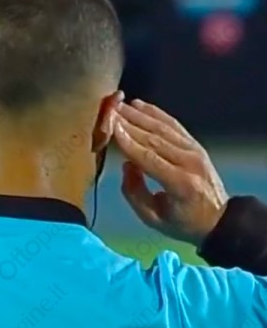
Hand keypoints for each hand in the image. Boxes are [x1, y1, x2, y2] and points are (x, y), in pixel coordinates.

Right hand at [113, 100, 227, 245]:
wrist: (219, 219)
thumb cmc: (182, 223)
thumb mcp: (152, 218)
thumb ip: (134, 193)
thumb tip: (126, 165)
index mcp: (179, 184)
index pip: (148, 158)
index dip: (128, 142)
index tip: (111, 127)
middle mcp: (189, 162)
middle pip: (154, 139)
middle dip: (129, 124)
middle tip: (109, 111)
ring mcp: (195, 151)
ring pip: (163, 128)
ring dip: (139, 115)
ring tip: (119, 105)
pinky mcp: (196, 145)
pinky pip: (174, 125)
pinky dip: (156, 113)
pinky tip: (140, 105)